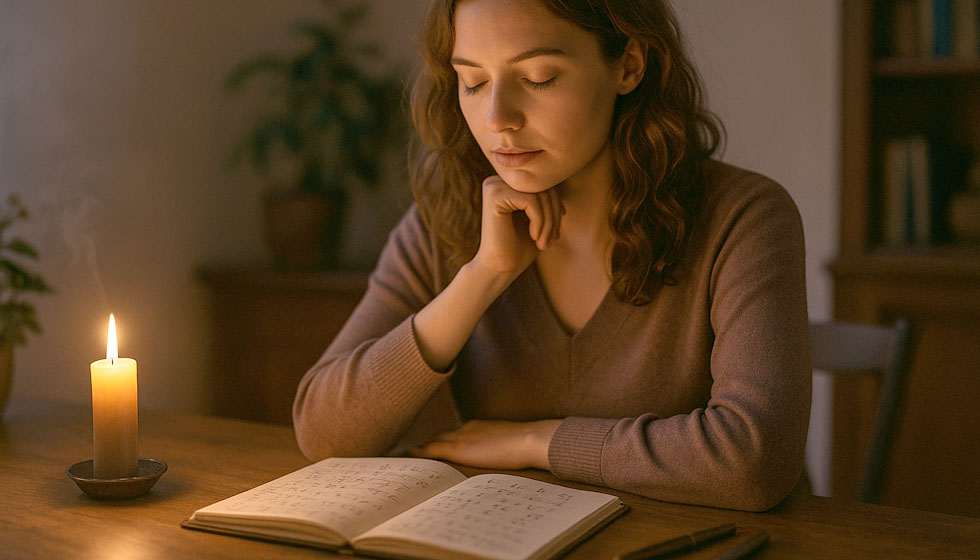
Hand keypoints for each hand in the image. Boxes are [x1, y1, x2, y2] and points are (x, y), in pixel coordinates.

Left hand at [409, 419, 561, 470]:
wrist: (528, 439)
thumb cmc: (526, 444)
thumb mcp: (508, 442)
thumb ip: (497, 447)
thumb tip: (499, 456)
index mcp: (476, 426)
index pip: (451, 434)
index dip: (438, 442)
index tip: (428, 448)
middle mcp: (464, 429)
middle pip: (438, 436)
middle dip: (425, 445)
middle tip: (407, 452)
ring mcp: (460, 437)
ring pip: (432, 442)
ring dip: (419, 450)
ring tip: (401, 457)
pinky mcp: (458, 449)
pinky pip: (431, 450)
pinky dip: (418, 454)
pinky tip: (406, 457)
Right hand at [471, 175, 564, 277]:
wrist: (499, 269)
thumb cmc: (520, 248)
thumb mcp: (540, 219)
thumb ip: (547, 199)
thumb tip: (560, 176)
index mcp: (507, 185)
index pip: (543, 185)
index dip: (556, 207)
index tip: (556, 232)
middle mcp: (498, 181)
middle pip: (542, 187)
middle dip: (554, 214)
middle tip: (553, 238)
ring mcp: (494, 186)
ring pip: (539, 193)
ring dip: (549, 220)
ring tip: (545, 242)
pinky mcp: (494, 196)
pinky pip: (531, 200)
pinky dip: (540, 221)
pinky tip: (535, 237)